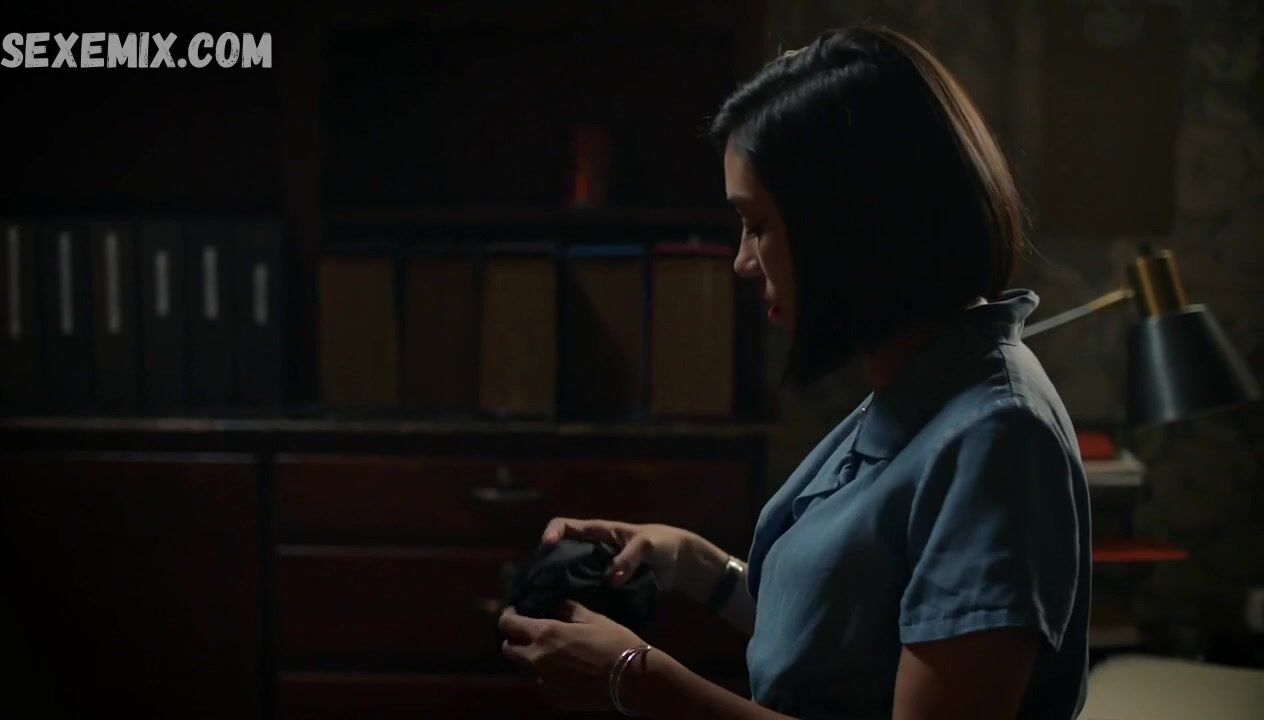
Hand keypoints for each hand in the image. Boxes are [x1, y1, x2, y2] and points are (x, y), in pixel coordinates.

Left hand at [499, 600, 646, 710]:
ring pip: (524, 668)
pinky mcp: (554, 698)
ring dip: (530, 658)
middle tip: (528, 633)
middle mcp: (537, 658)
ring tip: (549, 652)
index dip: (508, 616)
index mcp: (545, 634)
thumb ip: (569, 610)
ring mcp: (544, 681)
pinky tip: (563, 671)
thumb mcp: (593, 618)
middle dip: (514, 639)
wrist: (632, 680)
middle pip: (508, 649)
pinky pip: (541, 684)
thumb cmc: (614, 642)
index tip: (514, 612)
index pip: (508, 624)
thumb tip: (557, 605)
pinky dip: (545, 676)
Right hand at [540, 517, 712, 594]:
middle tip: (539, 585)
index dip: (552, 533)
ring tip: (548, 602)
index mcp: (599, 532)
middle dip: (548, 567)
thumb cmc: (662, 543)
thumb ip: (628, 559)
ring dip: (560, 587)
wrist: (681, 563)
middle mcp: (592, 550)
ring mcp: (598, 569)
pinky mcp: (606, 586)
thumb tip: (610, 579)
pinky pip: (587, 592)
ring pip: (571, 576)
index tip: (547, 547)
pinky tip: (570, 613)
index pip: (565, 525)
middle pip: (560, 554)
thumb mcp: (646, 545)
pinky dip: (579, 600)